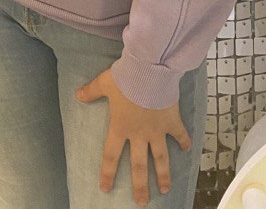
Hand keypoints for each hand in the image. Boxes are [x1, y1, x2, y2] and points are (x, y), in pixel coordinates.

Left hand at [76, 67, 191, 206]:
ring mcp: (157, 130)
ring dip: (163, 175)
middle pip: (139, 166)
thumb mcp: (104, 83)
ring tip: (164, 189)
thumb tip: (77, 95)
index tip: (106, 188)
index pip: (110, 155)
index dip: (108, 173)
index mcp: (120, 127)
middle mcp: (139, 134)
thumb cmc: (126, 77)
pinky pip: (179, 134)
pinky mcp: (171, 121)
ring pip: (160, 158)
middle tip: (142, 202)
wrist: (150, 70)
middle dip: (140, 186)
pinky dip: (184, 141)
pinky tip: (188, 150)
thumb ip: (92, 91)